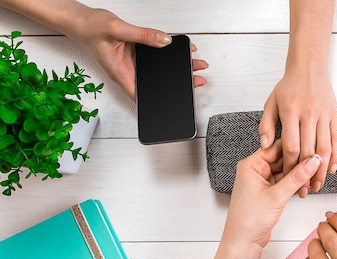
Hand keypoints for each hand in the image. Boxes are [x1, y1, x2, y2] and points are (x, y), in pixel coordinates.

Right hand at [67, 8, 207, 98]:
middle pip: (155, 83)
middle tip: (197, 80)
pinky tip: (179, 50)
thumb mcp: (118, 29)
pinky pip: (154, 54)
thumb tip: (165, 41)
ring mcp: (133, 62)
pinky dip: (167, 52)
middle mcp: (129, 71)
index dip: (159, 101)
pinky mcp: (135, 52)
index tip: (178, 102)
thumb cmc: (89, 28)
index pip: (142, 95)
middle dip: (177, 82)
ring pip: (158, 69)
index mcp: (121, 73)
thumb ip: (143, 36)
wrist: (79, 19)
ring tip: (195, 65)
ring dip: (176, 67)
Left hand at [222, 140, 321, 249]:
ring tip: (312, 178)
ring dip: (298, 175)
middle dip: (299, 163)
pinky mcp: (268, 191)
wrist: (243, 242)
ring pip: (285, 171)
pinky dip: (295, 184)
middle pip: (282, 158)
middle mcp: (255, 170)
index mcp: (250, 165)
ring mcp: (262, 181)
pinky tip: (305, 187)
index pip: (276, 147)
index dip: (294, 147)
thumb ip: (296, 177)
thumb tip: (312, 162)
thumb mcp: (276, 196)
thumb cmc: (249, 220)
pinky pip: (285, 182)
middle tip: (316, 164)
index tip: (310, 149)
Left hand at [259, 69, 336, 196]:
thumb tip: (265, 146)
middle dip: (306, 174)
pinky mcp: (334, 115)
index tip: (288, 180)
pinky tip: (332, 168)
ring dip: (322, 169)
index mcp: (290, 112)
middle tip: (305, 189)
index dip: (290, 166)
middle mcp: (309, 113)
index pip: (291, 146)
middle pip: (309, 151)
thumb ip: (266, 125)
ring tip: (318, 184)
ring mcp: (323, 114)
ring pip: (325, 148)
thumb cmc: (288, 87)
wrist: (309, 67)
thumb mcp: (270, 103)